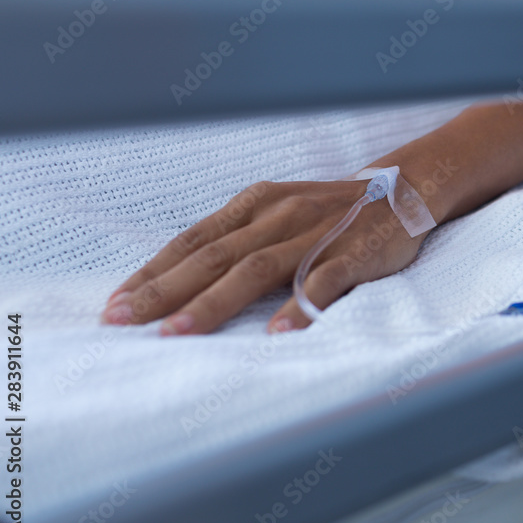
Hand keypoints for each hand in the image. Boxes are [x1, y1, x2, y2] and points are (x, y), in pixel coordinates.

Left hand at [100, 179, 425, 334]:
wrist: (405, 189)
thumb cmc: (331, 211)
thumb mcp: (278, 212)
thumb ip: (239, 239)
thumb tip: (181, 280)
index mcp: (256, 205)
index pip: (193, 240)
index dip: (153, 272)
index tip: (116, 303)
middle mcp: (279, 216)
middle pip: (214, 255)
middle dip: (165, 290)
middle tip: (124, 321)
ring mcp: (317, 234)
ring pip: (257, 268)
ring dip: (214, 302)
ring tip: (179, 333)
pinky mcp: (355, 253)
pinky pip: (324, 280)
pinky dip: (300, 307)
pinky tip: (278, 333)